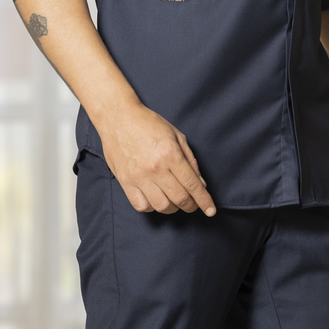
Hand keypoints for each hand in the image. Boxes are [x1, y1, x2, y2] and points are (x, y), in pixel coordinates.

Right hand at [98, 99, 215, 216]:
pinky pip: (142, 206)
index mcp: (170, 154)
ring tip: (174, 200)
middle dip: (191, 206)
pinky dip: (152, 207)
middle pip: (179, 198)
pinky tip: (155, 198)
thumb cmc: (148, 123)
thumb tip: (200, 183)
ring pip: (162, 206)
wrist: (118, 117)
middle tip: (193, 204)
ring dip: (173, 208)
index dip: (204, 201)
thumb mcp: (176, 135)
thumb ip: (190, 160)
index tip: (210, 211)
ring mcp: (139, 177)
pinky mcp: (125, 182)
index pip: (192, 184)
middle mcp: (156, 168)